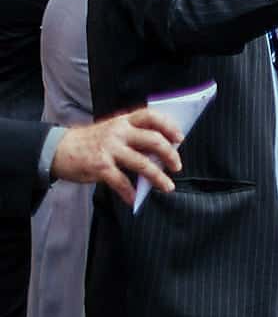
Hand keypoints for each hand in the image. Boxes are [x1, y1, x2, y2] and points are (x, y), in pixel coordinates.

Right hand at [52, 109, 183, 205]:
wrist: (57, 149)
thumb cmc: (91, 141)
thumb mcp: (112, 130)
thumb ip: (133, 136)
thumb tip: (161, 151)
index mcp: (123, 121)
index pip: (151, 116)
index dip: (168, 126)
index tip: (180, 138)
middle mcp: (118, 132)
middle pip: (153, 140)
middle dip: (170, 154)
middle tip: (177, 166)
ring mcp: (109, 149)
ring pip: (142, 163)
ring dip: (158, 177)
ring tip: (167, 186)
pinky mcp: (100, 166)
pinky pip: (121, 181)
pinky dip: (129, 192)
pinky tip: (134, 199)